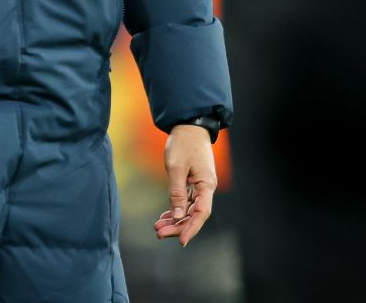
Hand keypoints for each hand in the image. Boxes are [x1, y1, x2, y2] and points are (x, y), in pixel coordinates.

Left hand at [154, 123, 217, 246]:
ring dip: (175, 219)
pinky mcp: (194, 181)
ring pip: (189, 209)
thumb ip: (177, 192)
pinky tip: (165, 217)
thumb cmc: (183, 143)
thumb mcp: (176, 167)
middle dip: (178, 226)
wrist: (188, 125)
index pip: (201, 213)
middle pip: (194, 214)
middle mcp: (206, 187)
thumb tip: (177, 216)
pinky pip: (186, 201)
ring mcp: (200, 185)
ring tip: (158, 228)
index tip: (181, 241)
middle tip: (159, 233)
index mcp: (206, 184)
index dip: (191, 228)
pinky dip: (176, 209)